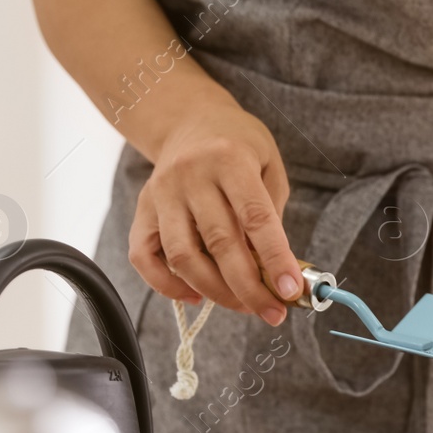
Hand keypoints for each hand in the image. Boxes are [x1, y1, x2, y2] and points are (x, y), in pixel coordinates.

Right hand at [128, 100, 300, 324]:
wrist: (190, 119)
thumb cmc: (239, 146)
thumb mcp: (269, 165)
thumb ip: (272, 213)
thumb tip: (276, 271)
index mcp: (229, 159)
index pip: (255, 217)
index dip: (275, 258)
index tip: (290, 290)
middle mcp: (190, 176)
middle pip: (219, 243)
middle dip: (249, 288)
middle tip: (273, 313)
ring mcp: (161, 194)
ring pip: (182, 257)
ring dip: (215, 292)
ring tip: (243, 306)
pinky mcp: (142, 210)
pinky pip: (144, 258)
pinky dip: (167, 286)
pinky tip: (197, 296)